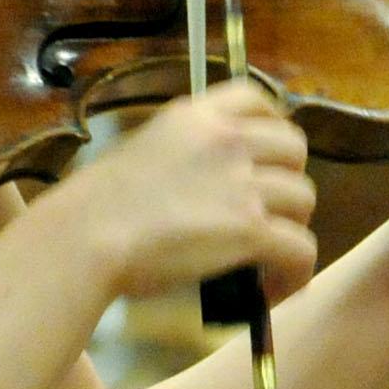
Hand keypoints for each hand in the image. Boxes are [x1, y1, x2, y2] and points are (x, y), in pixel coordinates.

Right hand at [55, 83, 316, 302]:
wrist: (84, 237)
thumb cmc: (93, 207)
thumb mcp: (140, 152)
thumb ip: (181, 155)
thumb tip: (203, 185)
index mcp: (195, 117)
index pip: (255, 98)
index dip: (273, 124)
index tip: (268, 153)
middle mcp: (227, 140)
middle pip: (293, 148)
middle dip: (288, 180)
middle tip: (268, 213)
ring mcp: (243, 182)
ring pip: (303, 200)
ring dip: (291, 229)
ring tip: (268, 261)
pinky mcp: (251, 227)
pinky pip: (300, 248)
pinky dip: (295, 273)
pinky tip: (274, 290)